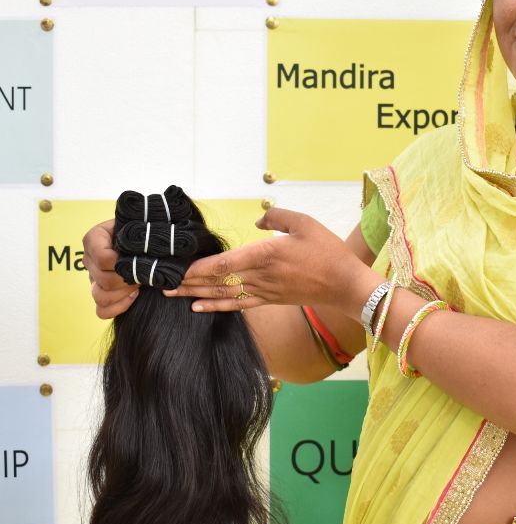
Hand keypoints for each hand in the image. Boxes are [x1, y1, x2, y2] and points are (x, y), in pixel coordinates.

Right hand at [82, 219, 138, 318]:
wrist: (145, 239)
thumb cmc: (143, 231)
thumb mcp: (139, 225)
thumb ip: (138, 232)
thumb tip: (144, 248)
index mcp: (94, 238)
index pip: (103, 259)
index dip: (122, 264)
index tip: (138, 260)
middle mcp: (89, 259)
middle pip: (103, 280)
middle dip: (127, 280)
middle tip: (142, 274)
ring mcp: (92, 278)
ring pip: (100, 296)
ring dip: (124, 294)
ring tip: (138, 285)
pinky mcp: (99, 294)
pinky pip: (102, 311)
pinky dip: (119, 307)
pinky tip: (134, 296)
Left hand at [165, 208, 378, 314]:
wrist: (344, 284)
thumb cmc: (327, 251)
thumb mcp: (305, 223)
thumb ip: (278, 216)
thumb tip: (258, 220)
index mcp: (268, 254)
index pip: (226, 263)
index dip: (200, 268)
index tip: (179, 269)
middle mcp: (262, 275)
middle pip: (218, 281)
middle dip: (189, 282)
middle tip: (163, 284)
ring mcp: (265, 290)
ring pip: (223, 293)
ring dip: (197, 294)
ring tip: (173, 294)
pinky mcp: (270, 299)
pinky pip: (238, 304)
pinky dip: (216, 306)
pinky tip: (199, 307)